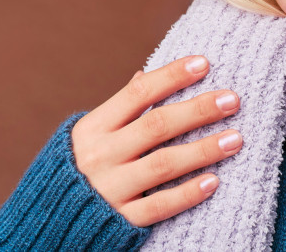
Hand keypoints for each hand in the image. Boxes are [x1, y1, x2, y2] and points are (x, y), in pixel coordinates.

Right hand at [70, 56, 241, 226]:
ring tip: (235, 138)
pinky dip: (186, 194)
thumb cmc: (80, 168)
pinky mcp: (120, 221)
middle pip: (156, 126)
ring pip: (163, 165)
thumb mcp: (91, 134)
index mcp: (92, 128)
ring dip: (203, 150)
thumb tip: (144, 73)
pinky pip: (158, 206)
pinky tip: (214, 181)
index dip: (171, 76)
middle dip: (198, 110)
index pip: (137, 93)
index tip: (204, 63)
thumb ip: (120, 109)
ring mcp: (109, 189)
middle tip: (233, 99)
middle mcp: (99, 155)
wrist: (50, 223)